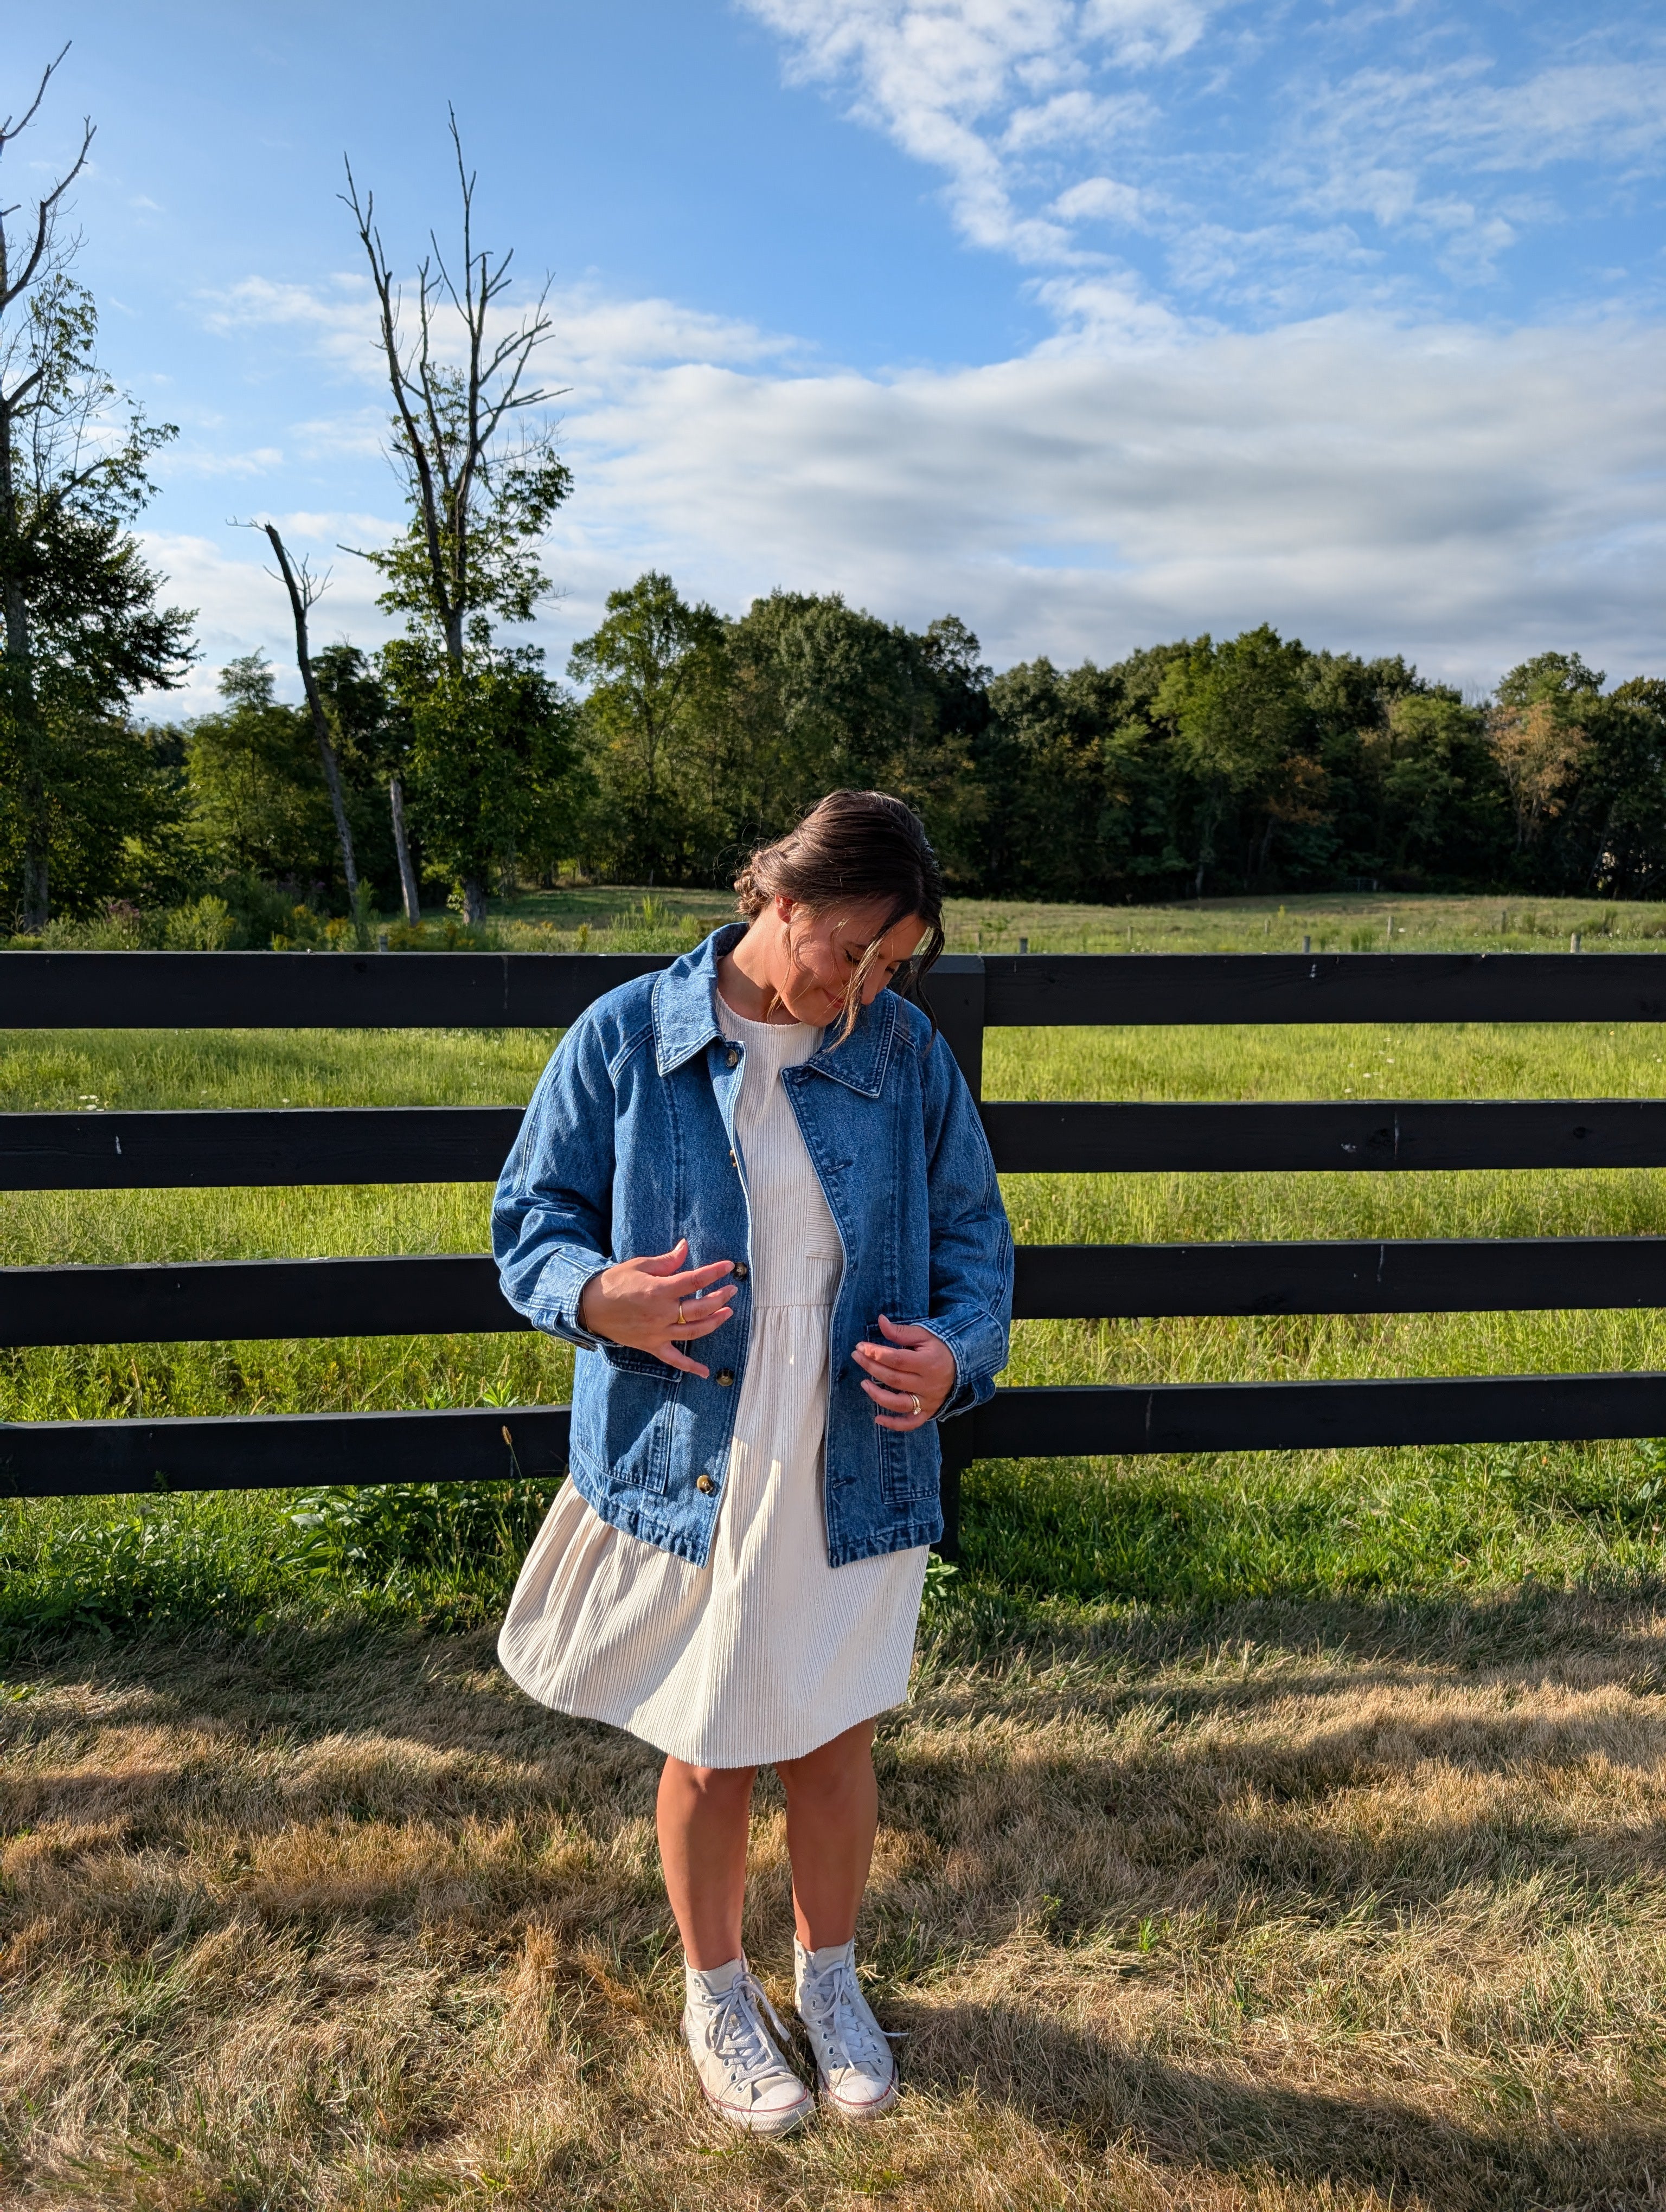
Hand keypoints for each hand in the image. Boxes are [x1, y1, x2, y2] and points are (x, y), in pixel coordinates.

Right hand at [578, 1239, 735, 1378]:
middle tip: (731, 1290)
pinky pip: (673, 1359)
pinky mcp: (651, 1345)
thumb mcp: (640, 1266)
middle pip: (700, 1308)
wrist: (589, 1306)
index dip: (714, 1272)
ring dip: (714, 1323)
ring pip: (693, 1331)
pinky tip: (704, 1371)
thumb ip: (666, 1261)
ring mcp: (657, 1332)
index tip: (727, 1266)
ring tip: (727, 1313)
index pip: (694, 1280)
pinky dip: (690, 1366)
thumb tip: (685, 1247)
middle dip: (720, 1298)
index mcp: (659, 1290)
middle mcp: (661, 1313)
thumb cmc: (614, 1283)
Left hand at [852, 1315, 955, 1431]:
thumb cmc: (940, 1348)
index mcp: (928, 1362)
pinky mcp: (929, 1411)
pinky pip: (911, 1423)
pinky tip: (878, 1419)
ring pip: (899, 1403)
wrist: (962, 1365)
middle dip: (871, 1367)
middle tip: (856, 1357)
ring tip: (863, 1383)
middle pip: (894, 1379)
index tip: (861, 1347)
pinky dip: (894, 1424)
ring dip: (877, 1395)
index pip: (896, 1359)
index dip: (876, 1353)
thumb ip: (901, 1332)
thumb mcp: (924, 1335)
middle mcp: (928, 1384)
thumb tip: (880, 1320)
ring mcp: (928, 1401)